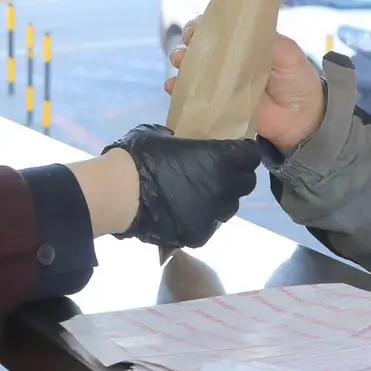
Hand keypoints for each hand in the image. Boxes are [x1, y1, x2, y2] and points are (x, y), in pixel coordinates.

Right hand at [108, 125, 261, 249]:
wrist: (119, 193)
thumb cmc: (141, 156)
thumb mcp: (164, 134)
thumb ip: (186, 140)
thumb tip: (187, 144)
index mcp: (221, 159)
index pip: (250, 155)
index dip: (243, 152)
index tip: (232, 151)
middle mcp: (224, 188)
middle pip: (245, 183)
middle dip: (236, 177)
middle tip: (217, 172)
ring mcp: (213, 215)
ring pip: (229, 207)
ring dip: (220, 199)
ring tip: (198, 194)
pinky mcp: (199, 235)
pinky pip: (209, 225)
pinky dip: (201, 218)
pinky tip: (183, 212)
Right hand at [166, 24, 325, 154]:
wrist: (303, 118)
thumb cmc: (297, 80)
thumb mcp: (288, 53)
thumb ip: (268, 39)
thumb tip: (241, 29)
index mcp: (244, 45)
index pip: (219, 30)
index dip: (204, 26)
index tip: (197, 28)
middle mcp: (228, 62)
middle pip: (200, 48)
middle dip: (188, 43)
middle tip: (187, 46)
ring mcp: (220, 85)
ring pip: (192, 70)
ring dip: (181, 62)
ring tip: (180, 62)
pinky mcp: (216, 106)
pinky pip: (192, 97)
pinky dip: (178, 90)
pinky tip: (173, 87)